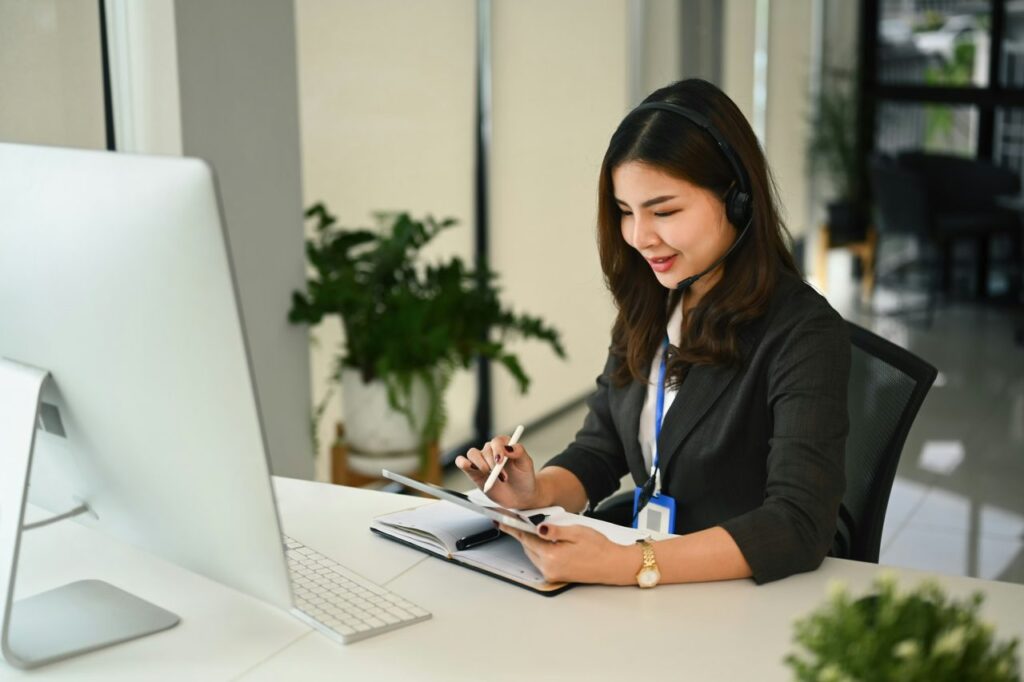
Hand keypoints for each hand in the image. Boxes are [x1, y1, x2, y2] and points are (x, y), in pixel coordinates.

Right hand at [454, 435, 540, 508]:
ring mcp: (481, 460)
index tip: (501, 460)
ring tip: (490, 476)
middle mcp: (491, 450)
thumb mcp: (526, 464)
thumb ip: (519, 451)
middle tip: (503, 477)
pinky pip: (461, 462)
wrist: (519, 497)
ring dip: (479, 464)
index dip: (498, 450)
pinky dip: (462, 463)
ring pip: (472, 453)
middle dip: (492, 463)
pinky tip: (469, 467)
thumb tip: (507, 447)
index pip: (497, 441)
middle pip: (485, 449)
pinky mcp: (473, 472)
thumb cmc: (524, 478)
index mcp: (505, 444)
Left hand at [500, 522, 637, 584]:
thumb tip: (538, 528)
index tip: (502, 521)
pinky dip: (539, 550)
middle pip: (528, 547)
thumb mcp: (577, 531)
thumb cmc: (599, 547)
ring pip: (533, 554)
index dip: (514, 528)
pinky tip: (546, 542)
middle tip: (518, 520)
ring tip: (536, 530)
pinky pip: (540, 561)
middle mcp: (549, 569)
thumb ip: (555, 530)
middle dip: (524, 534)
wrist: (613, 565)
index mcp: (552, 556)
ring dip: (532, 542)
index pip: (526, 539)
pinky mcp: (556, 576)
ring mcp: (552, 574)